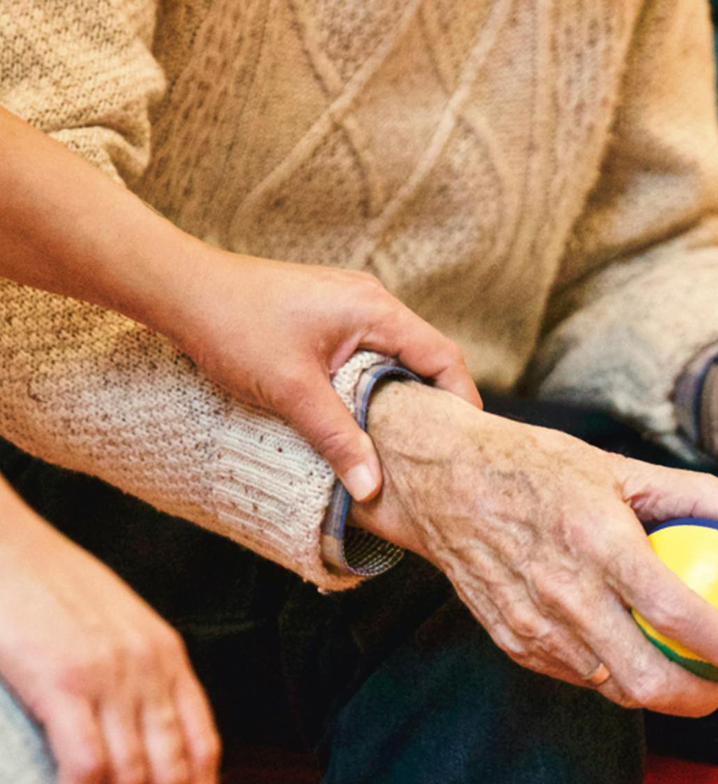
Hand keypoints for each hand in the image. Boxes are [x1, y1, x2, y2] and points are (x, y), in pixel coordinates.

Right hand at [0, 483, 219, 783]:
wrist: (4, 542)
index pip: (205, 743)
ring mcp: (111, 675)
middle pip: (176, 769)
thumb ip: (131, 672)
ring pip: (135, 777)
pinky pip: (88, 766)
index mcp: (167, 656)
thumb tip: (129, 730)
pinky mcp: (63, 681)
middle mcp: (151, 667)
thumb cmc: (47, 585)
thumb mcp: (112, 625)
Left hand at [151, 249, 481, 501]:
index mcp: (375, 309)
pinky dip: (376, 384)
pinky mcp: (327, 316)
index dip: (462, 400)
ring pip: (396, 356)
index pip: (442, 356)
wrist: (181, 289)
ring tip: (404, 442)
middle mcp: (370, 301)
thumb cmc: (234, 326)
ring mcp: (348, 306)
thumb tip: (372, 488)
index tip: (465, 442)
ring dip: (402, 395)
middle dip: (435, 403)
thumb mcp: (292, 391)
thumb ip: (338, 438)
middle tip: (438, 451)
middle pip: (425, 356)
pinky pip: (370, 353)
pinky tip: (364, 416)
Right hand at [350, 382, 717, 715]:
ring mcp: (533, 625)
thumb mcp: (619, 467)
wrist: (443, 482)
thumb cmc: (536, 467)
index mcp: (597, 543)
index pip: (679, 615)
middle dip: (704, 698)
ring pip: (612, 688)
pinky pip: (576, 675)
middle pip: (647, 680)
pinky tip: (630, 651)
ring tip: (689, 671)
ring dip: (661, 692)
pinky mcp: (512, 641)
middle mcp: (564, 594)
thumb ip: (700, 496)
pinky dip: (613, 674)